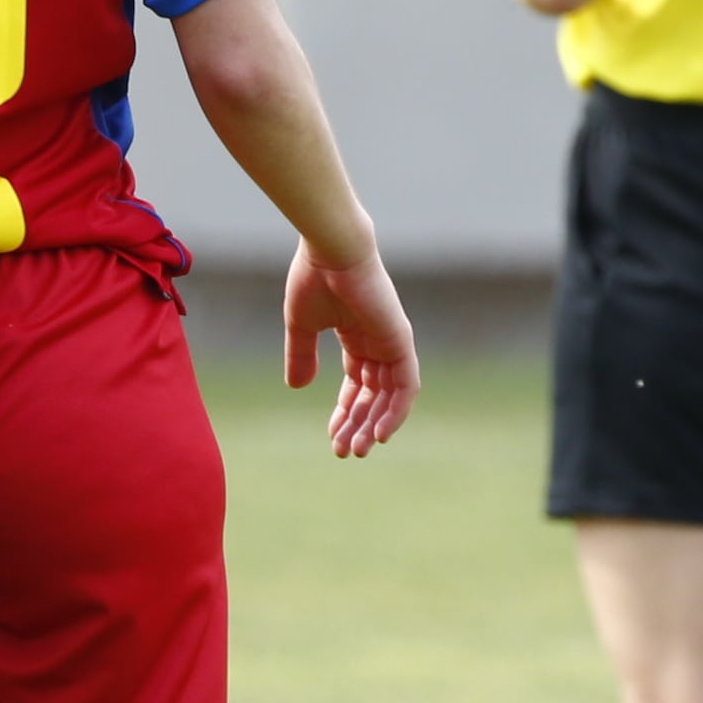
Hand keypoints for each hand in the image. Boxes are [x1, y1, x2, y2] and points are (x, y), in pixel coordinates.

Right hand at [285, 239, 417, 457]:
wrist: (331, 251)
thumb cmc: (314, 279)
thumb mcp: (301, 327)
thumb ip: (301, 356)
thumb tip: (297, 388)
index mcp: (356, 337)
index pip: (356, 384)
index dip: (344, 411)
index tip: (330, 435)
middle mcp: (378, 343)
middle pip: (373, 395)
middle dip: (358, 424)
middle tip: (343, 452)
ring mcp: (392, 343)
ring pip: (390, 397)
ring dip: (375, 425)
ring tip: (357, 449)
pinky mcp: (400, 343)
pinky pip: (405, 386)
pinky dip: (396, 411)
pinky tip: (379, 433)